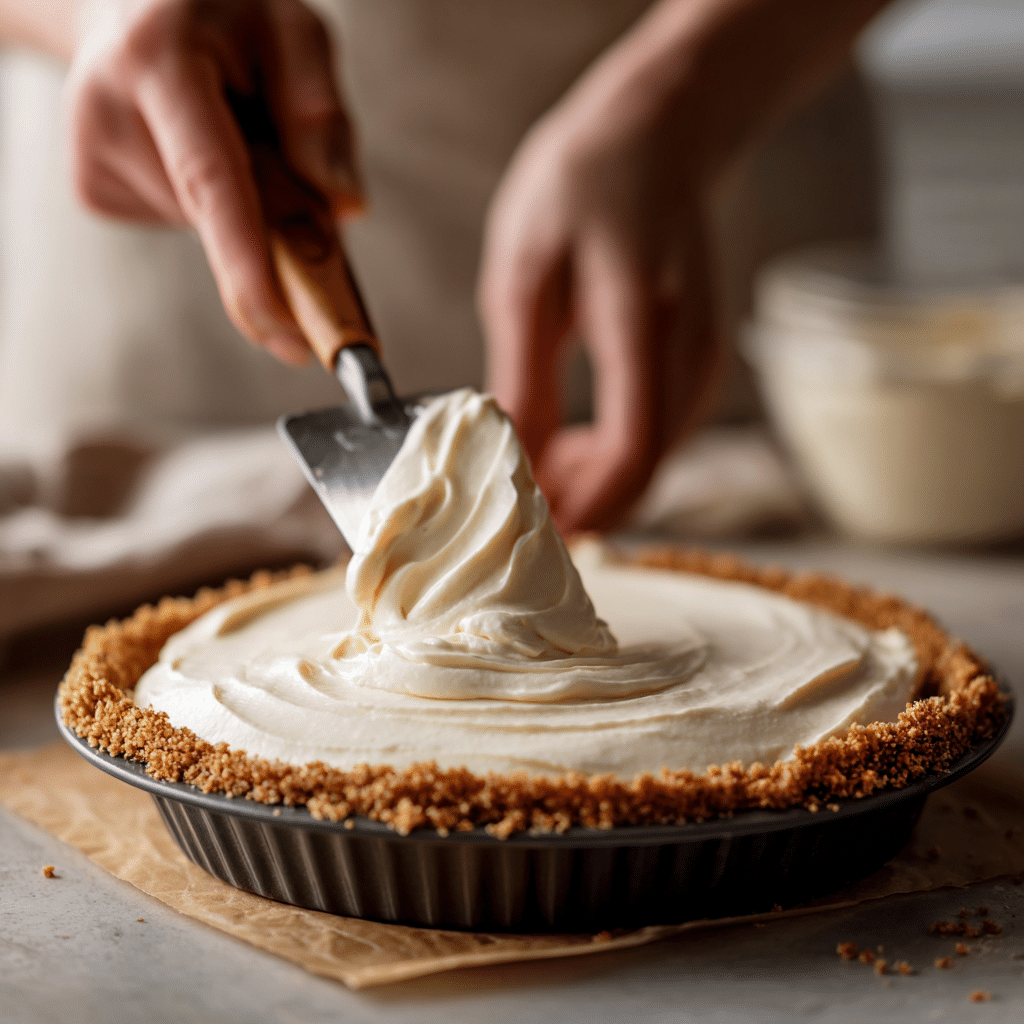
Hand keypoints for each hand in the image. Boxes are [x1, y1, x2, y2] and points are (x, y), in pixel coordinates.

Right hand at [64, 0, 361, 364]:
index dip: (250, 269)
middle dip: (270, 234)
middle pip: (215, 218)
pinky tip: (190, 150)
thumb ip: (320, 112)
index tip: (285, 331)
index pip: (213, 185)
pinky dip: (209, 206)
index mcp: (162, 60)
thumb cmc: (225, 14)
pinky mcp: (93, 187)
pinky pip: (182, 223)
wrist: (132, 2)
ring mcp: (92, 155)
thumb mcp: (293, 31)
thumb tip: (343, 208)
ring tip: (226, 130)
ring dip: (242, 203)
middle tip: (289, 178)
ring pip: (206, 227)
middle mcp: (109, 107)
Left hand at [478, 47, 723, 535]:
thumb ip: (522, 376)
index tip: (525, 522)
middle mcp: (690, 356)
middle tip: (510, 502)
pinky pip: (656, 438)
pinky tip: (568, 441)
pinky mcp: (697, 367)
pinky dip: (612, 457)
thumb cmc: (584, 186)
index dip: (581, 504)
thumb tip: (515, 458)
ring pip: (652, 463)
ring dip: (592, 484)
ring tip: (531, 466)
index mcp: (643, 327)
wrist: (660, 133)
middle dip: (579, 504)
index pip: (632, 452)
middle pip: (646, 473)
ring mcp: (703, 364)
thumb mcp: (526, 276)